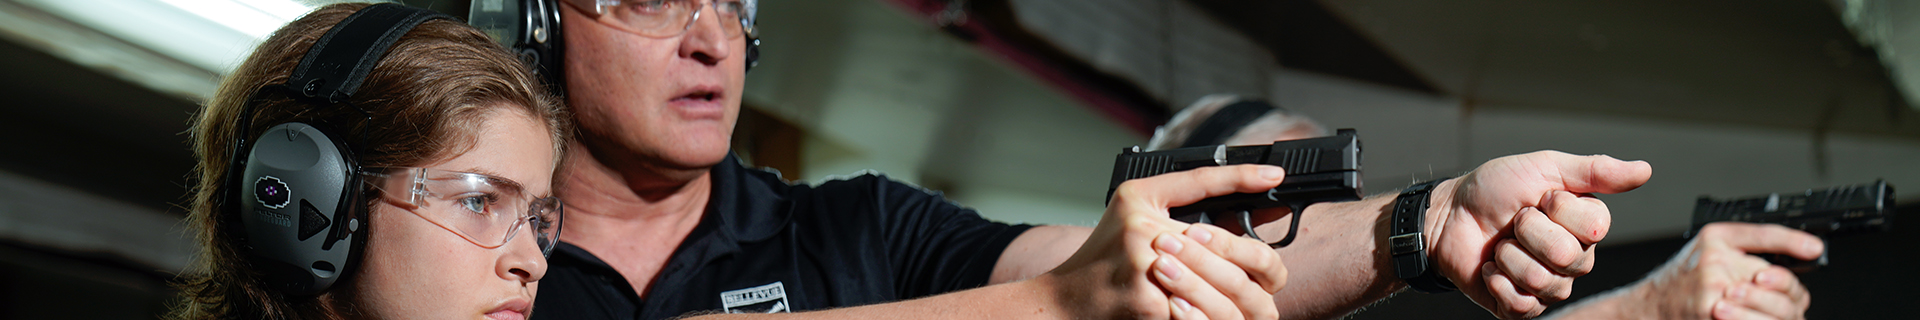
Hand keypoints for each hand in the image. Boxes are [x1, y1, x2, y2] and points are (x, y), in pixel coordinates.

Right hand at [1044, 165, 1288, 319]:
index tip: (1274, 175)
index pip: (1200, 183)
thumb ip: (1176, 202)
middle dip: (1260, 263)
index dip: (1241, 177)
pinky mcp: (1151, 308)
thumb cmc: (1100, 257)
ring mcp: (1148, 272)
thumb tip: (1234, 205)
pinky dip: (1220, 318)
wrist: (1064, 301)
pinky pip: (1203, 314)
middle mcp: (1144, 234)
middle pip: (1226, 245)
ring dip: (1247, 300)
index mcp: (1141, 204)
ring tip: (1259, 304)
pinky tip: (1234, 318)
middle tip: (1274, 275)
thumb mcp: (1131, 212)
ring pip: (1224, 285)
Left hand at [1426, 151, 1653, 318]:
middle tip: (1514, 222)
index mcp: (1586, 226)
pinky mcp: (1521, 307)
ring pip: (1544, 282)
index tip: (1538, 198)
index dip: (1556, 209)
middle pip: (1568, 257)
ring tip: (1501, 244)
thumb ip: (1594, 171)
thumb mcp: (1544, 168)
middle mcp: (1574, 259)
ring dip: (1509, 256)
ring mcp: (1549, 286)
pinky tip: (1490, 267)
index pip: (1592, 228)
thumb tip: (1644, 170)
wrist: (1448, 215)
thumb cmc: (1494, 189)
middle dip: (1528, 232)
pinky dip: (1497, 281)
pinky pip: (1522, 306)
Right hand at [1631, 222, 1820, 319]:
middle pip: (1777, 278)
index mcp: (1716, 239)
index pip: (1764, 235)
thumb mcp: (1712, 249)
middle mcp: (1715, 261)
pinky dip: (1762, 319)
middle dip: (1788, 296)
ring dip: (1781, 315)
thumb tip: (1805, 252)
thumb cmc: (1684, 280)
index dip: (1794, 242)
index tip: (1815, 249)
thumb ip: (1750, 248)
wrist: (1650, 307)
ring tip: (1775, 317)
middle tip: (1789, 305)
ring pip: (1774, 307)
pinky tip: (1757, 317)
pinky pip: (1756, 319)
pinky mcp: (1713, 313)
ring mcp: (1715, 291)